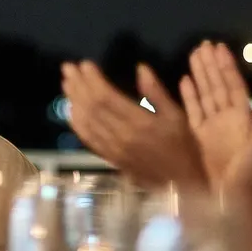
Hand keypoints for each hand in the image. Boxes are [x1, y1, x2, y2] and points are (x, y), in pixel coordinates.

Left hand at [62, 60, 205, 188]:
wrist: (182, 186)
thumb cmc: (184, 148)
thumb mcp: (178, 117)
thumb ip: (157, 92)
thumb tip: (140, 68)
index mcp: (140, 123)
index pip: (107, 98)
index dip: (92, 80)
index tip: (84, 64)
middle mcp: (122, 136)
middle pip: (91, 108)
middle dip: (78, 85)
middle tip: (68, 68)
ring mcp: (113, 149)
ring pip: (86, 122)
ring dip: (73, 101)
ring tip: (66, 83)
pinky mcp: (109, 158)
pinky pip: (87, 139)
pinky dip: (76, 123)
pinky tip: (71, 110)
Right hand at [180, 42, 251, 197]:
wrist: (224, 203)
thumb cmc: (245, 178)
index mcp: (243, 119)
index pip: (233, 86)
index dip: (226, 67)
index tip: (219, 48)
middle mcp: (226, 120)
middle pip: (217, 86)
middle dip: (210, 65)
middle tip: (203, 44)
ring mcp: (209, 128)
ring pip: (204, 95)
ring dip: (198, 75)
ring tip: (193, 55)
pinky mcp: (194, 138)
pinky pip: (191, 112)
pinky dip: (187, 96)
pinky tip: (183, 81)